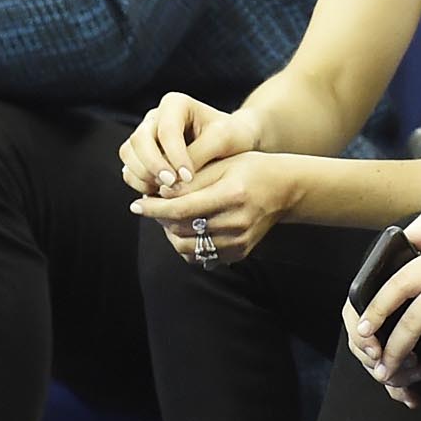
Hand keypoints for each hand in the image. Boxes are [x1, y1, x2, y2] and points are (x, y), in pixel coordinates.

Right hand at [117, 91, 260, 196]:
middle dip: (153, 165)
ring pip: (128, 153)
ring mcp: (146, 135)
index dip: (174, 155)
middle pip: (139, 140)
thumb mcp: (224, 139)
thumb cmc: (232, 136)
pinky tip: (159, 193)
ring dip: (142, 174)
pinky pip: (129, 167)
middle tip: (171, 185)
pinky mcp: (141, 154)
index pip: (166, 130)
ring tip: (165, 190)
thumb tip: (177, 178)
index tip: (189, 176)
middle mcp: (155, 117)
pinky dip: (139, 182)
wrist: (232, 143)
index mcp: (175, 104)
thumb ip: (200, 154)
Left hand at [133, 151, 298, 263]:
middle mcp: (237, 222)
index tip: (135, 203)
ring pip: (188, 248)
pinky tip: (185, 228)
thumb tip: (158, 193)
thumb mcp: (222, 164)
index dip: (153, 208)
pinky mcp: (239, 253)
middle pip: (181, 230)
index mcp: (232, 195)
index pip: (181, 209)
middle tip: (150, 205)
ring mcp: (239, 241)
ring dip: (170, 233)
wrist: (285, 189)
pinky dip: (187, 245)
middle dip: (159, 219)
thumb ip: (190, 180)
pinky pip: (202, 257)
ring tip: (167, 217)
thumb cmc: (250, 169)